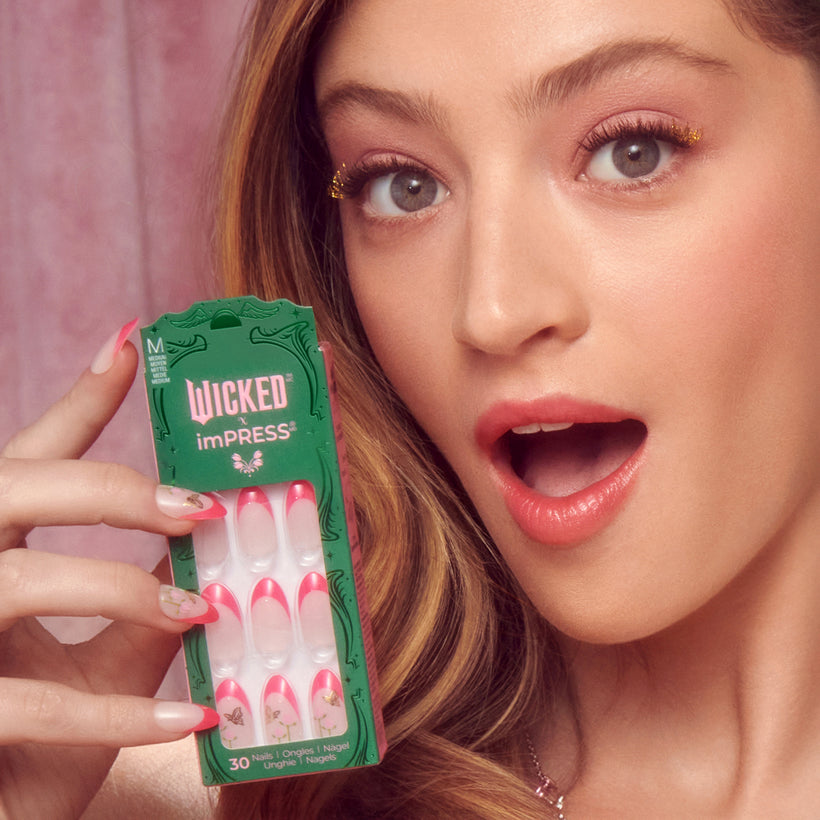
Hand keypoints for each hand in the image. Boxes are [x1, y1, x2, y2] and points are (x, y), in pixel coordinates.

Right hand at [0, 325, 219, 819]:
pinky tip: (196, 719)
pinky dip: (122, 712)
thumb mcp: (105, 654)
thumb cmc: (45, 734)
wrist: (6, 816)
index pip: (32, 456)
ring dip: (122, 592)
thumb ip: (150, 596)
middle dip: (108, 489)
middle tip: (198, 506)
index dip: (83, 397)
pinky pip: (33, 706)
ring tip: (200, 609)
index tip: (136, 344)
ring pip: (17, 583)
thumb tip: (218, 538)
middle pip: (11, 487)